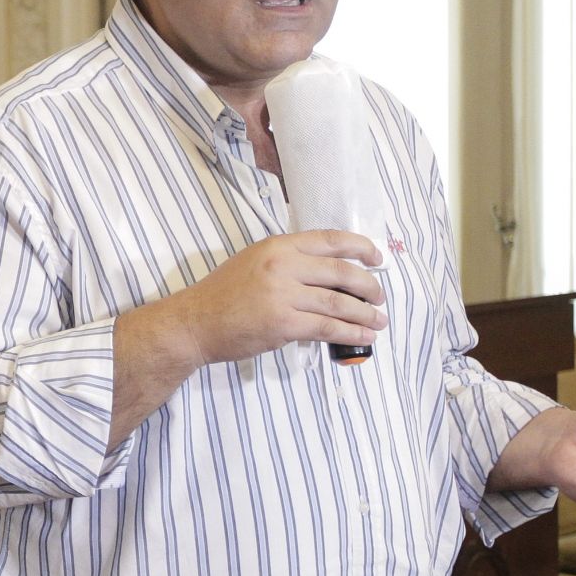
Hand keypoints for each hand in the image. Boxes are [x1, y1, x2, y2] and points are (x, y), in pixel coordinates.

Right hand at [169, 229, 387, 364]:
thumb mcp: (254, 261)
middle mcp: (282, 265)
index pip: (330, 239)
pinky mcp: (282, 324)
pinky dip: (350, 332)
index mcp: (277, 246)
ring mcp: (283, 295)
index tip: (376, 258)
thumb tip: (327, 273)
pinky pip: (327, 327)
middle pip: (341, 272)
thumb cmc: (222, 295)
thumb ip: (287, 261)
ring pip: (338, 302)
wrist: (195, 323)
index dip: (360, 247)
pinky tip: (363, 336)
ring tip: (379, 321)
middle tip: (380, 297)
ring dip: (365, 313)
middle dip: (368, 286)